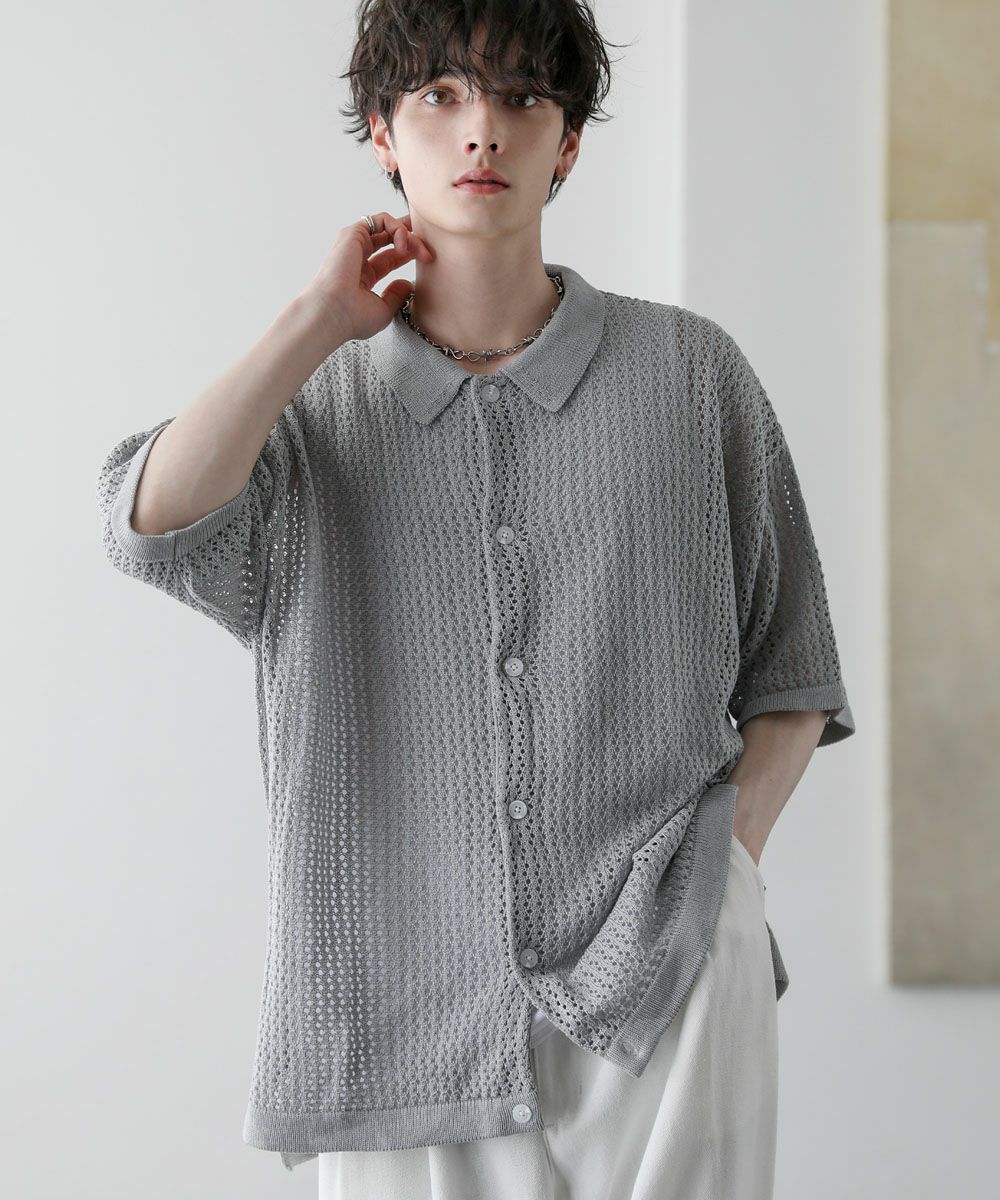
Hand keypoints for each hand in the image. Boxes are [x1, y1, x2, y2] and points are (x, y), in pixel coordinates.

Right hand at [301, 211, 433, 344]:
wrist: (333, 314)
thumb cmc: (353, 318)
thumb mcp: (384, 310)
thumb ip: (396, 295)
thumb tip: (408, 283)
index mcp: (363, 276)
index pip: (391, 257)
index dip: (410, 252)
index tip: (429, 259)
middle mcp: (357, 257)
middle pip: (390, 237)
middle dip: (412, 237)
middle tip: (430, 247)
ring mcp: (354, 244)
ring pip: (388, 226)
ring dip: (408, 234)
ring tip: (420, 251)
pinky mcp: (353, 234)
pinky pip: (382, 220)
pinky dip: (398, 227)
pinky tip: (404, 245)